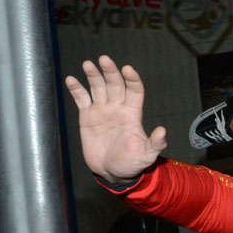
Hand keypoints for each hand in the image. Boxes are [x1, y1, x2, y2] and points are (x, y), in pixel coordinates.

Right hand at [65, 55, 165, 184]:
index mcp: (133, 114)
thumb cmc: (131, 163)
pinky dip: (76, 89)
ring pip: (98, 87)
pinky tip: (71, 79)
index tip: (128, 70)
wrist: (111, 172)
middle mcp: (117, 108)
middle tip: (105, 59)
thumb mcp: (146, 155)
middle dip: (111, 72)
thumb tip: (162, 131)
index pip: (134, 91)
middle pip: (115, 84)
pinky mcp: (87, 117)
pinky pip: (82, 99)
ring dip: (93, 75)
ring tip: (88, 64)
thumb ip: (154, 144)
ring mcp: (102, 110)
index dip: (132, 79)